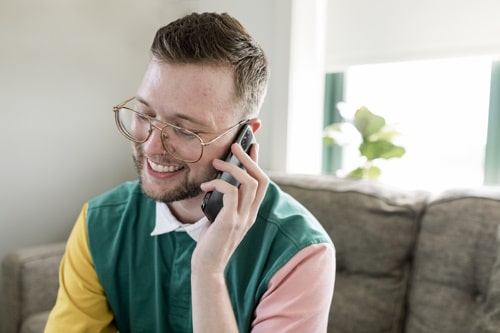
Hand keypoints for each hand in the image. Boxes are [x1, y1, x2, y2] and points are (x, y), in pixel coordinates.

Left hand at [193, 142, 268, 274]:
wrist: (207, 266)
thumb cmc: (211, 241)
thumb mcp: (222, 218)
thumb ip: (227, 203)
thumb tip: (219, 181)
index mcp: (251, 212)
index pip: (262, 183)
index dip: (257, 162)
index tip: (252, 145)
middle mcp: (251, 214)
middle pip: (261, 179)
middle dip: (249, 158)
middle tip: (235, 146)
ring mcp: (242, 218)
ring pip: (248, 183)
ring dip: (232, 167)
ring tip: (216, 162)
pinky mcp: (230, 222)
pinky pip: (230, 193)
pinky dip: (218, 184)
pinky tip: (205, 186)